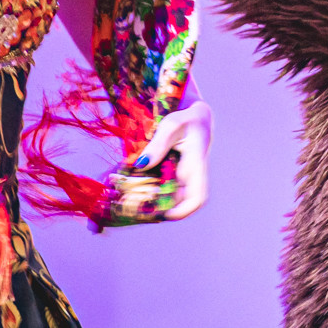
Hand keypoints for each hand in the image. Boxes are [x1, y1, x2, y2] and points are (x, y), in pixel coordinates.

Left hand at [132, 99, 212, 220]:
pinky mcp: (171, 173)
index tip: (164, 214)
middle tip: (136, 209)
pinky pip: (161, 187)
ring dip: (151, 202)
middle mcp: (190, 176)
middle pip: (179, 204)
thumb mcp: (172, 125)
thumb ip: (158, 144)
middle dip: (159, 211)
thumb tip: (141, 164)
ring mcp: (181, 176)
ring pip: (168, 198)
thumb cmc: (186, 118)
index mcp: (197, 166)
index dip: (183, 211)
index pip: (198, 198)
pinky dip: (147, 191)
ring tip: (129, 201)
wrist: (193, 114)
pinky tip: (130, 188)